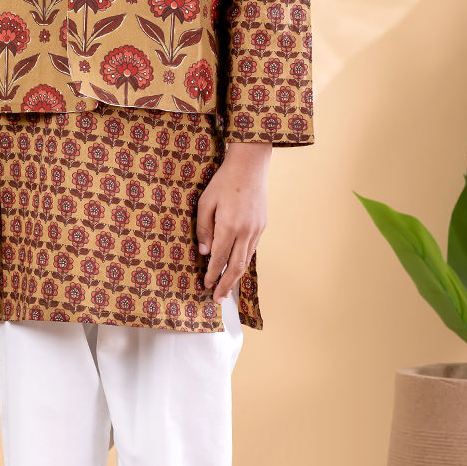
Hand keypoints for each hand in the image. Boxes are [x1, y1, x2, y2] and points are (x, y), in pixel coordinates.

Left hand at [196, 142, 270, 302]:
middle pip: (236, 266)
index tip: (206, 286)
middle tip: (218, 300)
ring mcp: (257, 229)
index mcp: (230, 225)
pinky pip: (252, 250)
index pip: (220, 257)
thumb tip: (204, 252)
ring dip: (236, 277)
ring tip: (227, 290)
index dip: (212, 274)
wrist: (250, 165)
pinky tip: (236, 269)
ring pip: (246, 260)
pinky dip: (243, 262)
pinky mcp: (262, 226)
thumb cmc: (224, 181)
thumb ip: (204, 229)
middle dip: (226, 285)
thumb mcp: (205, 202)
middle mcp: (246, 231)